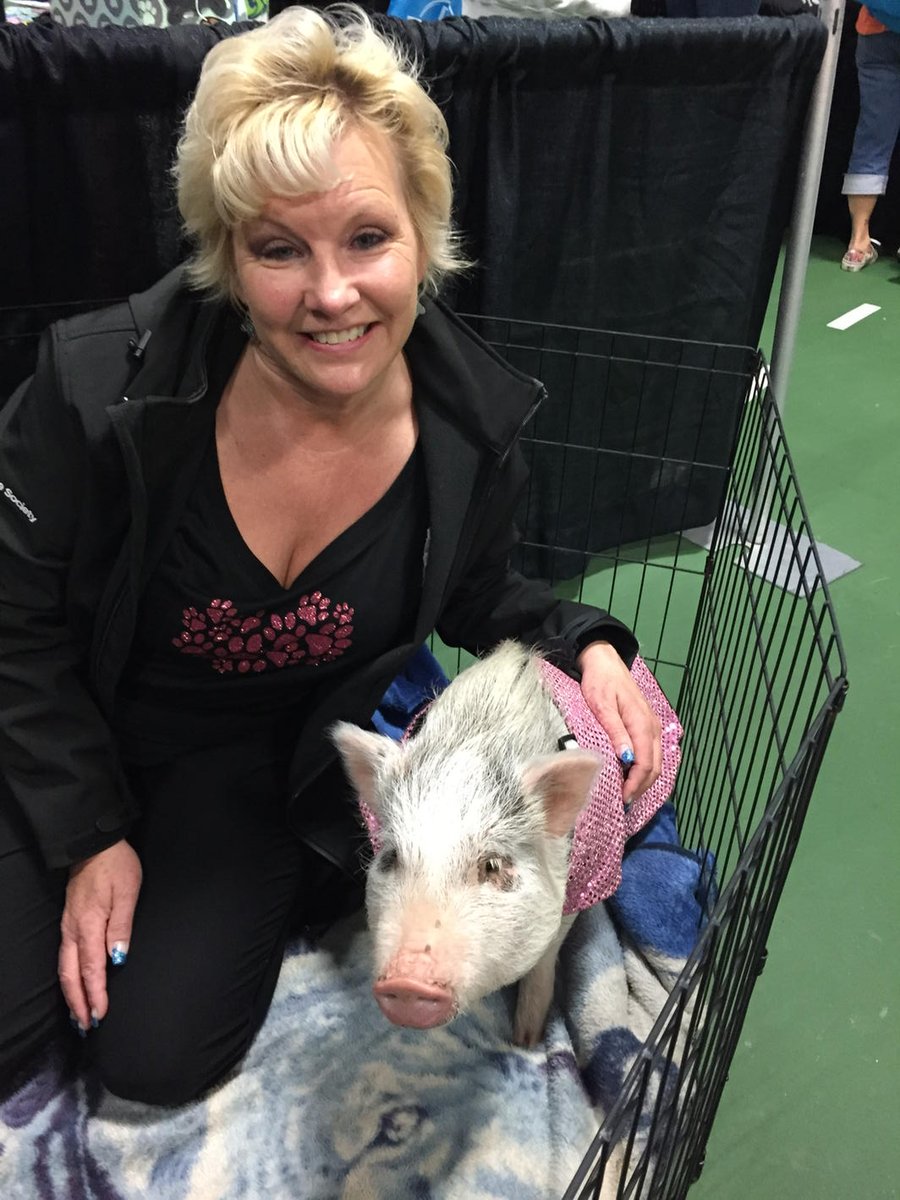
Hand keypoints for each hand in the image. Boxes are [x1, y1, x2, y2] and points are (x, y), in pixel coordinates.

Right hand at [58, 840, 141, 1031]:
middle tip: (88, 1026)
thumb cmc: (116, 865)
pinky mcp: (69, 921)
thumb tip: (117, 959)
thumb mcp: (127, 891)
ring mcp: (68, 926)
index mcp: (89, 924)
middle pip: (71, 975)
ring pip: (65, 968)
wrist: (94, 843)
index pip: (91, 968)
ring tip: (79, 1015)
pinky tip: (74, 984)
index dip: (96, 994)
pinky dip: (68, 977)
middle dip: (79, 1003)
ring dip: (71, 994)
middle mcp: (73, 930)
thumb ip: (122, 926)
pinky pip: (65, 956)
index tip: (101, 1015)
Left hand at [576, 640, 661, 802]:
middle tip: (623, 802)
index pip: (646, 763)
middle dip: (641, 787)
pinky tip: (631, 775)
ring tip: (627, 793)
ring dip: (644, 779)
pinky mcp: (647, 725)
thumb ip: (616, 732)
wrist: (603, 661)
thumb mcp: (602, 706)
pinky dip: (645, 768)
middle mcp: (653, 727)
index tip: (622, 799)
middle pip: (655, 766)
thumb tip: (627, 759)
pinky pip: (652, 753)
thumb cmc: (599, 682)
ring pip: (656, 761)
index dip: (636, 784)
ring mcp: (652, 726)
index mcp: (642, 723)